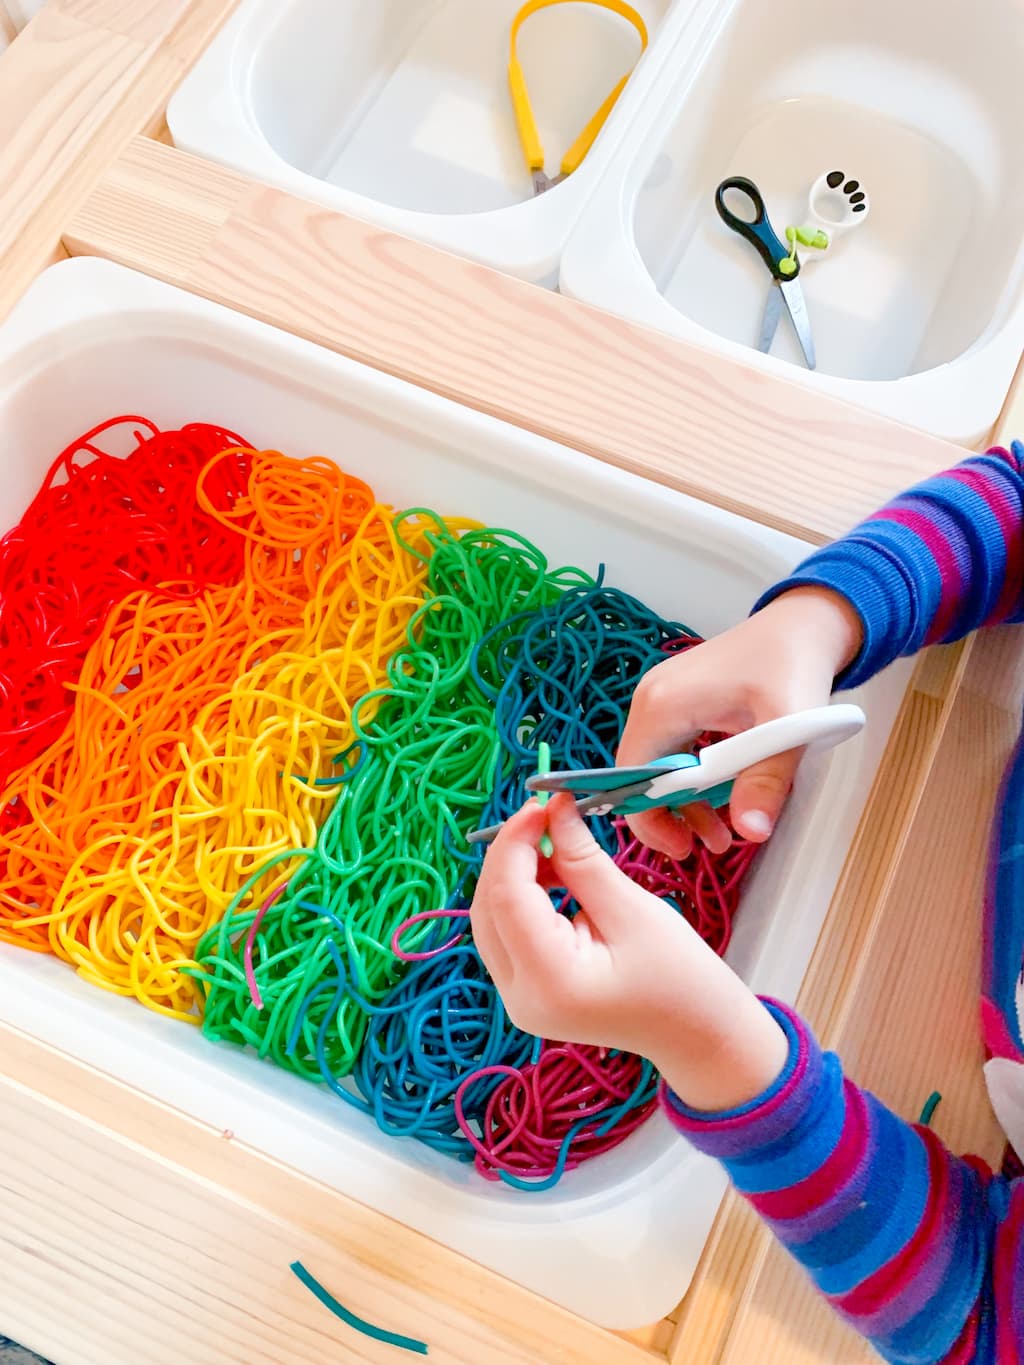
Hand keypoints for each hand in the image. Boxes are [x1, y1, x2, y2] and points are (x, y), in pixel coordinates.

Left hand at [470, 793, 788, 1110]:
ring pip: (491, 920)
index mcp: (549, 981)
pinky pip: (508, 935)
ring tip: (552, 840)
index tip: (541, 802)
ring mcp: (519, 1002)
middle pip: (488, 909)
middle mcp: (520, 998)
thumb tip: (552, 808)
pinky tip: (551, 873)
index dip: (515, 842)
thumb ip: (582, 859)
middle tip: (544, 814)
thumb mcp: (632, 909)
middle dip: (509, 855)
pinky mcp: (528, 995)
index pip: (507, 897)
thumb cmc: (682, 977)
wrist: (700, 1037)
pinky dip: (522, 898)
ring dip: (513, 875)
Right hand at [619, 586, 862, 857]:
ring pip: (657, 766)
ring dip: (685, 801)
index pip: (631, 777)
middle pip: (640, 775)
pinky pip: (672, 750)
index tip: (685, 849)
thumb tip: (750, 833)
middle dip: (671, 816)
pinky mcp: (678, 701)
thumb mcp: (786, 728)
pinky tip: (724, 793)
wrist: (804, 625)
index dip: (650, 819)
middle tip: (715, 842)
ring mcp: (662, 698)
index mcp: (663, 705)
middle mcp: (651, 700)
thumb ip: (766, 781)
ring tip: (724, 828)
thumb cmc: (792, 666)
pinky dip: (692, 779)